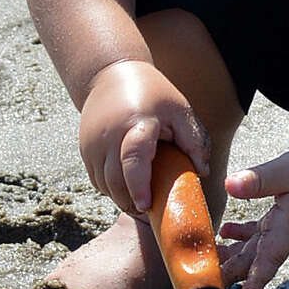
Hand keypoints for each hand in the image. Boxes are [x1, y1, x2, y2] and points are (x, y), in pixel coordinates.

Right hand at [78, 60, 209, 215]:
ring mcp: (93, 143)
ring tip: (141, 205)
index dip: (139, 185)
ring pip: (103, 184)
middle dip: (131, 202)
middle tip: (151, 214)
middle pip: (115, 179)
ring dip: (120, 198)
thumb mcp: (180, 110)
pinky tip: (127, 191)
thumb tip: (203, 173)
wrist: (111, 74)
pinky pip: (96, 179)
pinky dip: (110, 189)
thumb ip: (194, 140)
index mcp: (137, 123)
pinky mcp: (85, 149)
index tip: (146, 205)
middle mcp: (109, 135)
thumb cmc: (154, 94)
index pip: (133, 159)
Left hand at [220, 138, 288, 288]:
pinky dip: (244, 236)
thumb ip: (257, 180)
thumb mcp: (288, 169)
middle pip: (254, 259)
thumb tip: (229, 185)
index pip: (268, 258)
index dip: (256, 279)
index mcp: (288, 227)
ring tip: (207, 257)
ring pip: (256, 249)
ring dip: (232, 255)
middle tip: (203, 278)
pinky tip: (228, 230)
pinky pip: (264, 236)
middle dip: (229, 270)